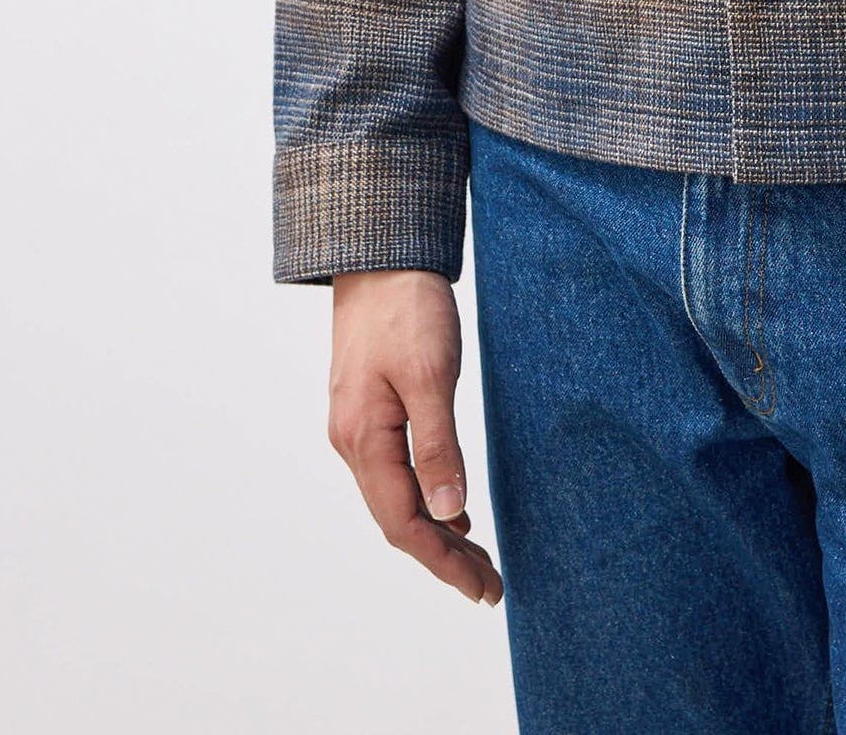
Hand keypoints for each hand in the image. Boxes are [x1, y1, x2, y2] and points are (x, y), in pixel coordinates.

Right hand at [327, 269, 502, 605]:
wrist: (381, 256)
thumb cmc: (407, 308)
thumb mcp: (431, 376)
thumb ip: (438, 446)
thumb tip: (449, 514)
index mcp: (364, 440)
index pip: (404, 525)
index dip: (444, 563)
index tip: (483, 589)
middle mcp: (354, 442)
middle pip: (399, 520)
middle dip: (444, 557)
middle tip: (490, 584)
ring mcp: (359, 426)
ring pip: (398, 498)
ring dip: (437, 530)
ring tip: (478, 557)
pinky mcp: (371, 409)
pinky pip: (397, 471)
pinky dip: (427, 498)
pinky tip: (453, 508)